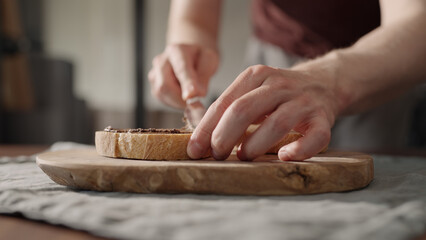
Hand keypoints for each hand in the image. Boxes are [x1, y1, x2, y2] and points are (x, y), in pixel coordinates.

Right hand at [148, 44, 218, 107]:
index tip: (191, 96)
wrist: (189, 57)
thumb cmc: (200, 58)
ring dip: (178, 101)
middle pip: (165, 85)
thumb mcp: (209, 61)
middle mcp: (161, 60)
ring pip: (162, 94)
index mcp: (176, 51)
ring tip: (191, 97)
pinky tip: (183, 96)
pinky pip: (162, 99)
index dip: (186, 84)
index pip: (180, 69)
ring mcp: (154, 73)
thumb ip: (204, 76)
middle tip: (197, 104)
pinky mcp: (154, 86)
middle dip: (180, 99)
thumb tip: (196, 94)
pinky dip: (174, 102)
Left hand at [187, 65, 339, 160]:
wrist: (324, 82)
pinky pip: (314, 137)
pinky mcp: (323, 118)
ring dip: (254, 145)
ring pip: (276, 123)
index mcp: (256, 75)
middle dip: (224, 136)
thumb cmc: (279, 94)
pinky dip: (299, 149)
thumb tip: (202, 141)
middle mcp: (279, 85)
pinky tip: (284, 156)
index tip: (194, 150)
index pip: (224, 103)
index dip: (206, 129)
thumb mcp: (253, 91)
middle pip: (244, 110)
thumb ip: (230, 110)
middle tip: (216, 155)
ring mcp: (303, 101)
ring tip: (243, 157)